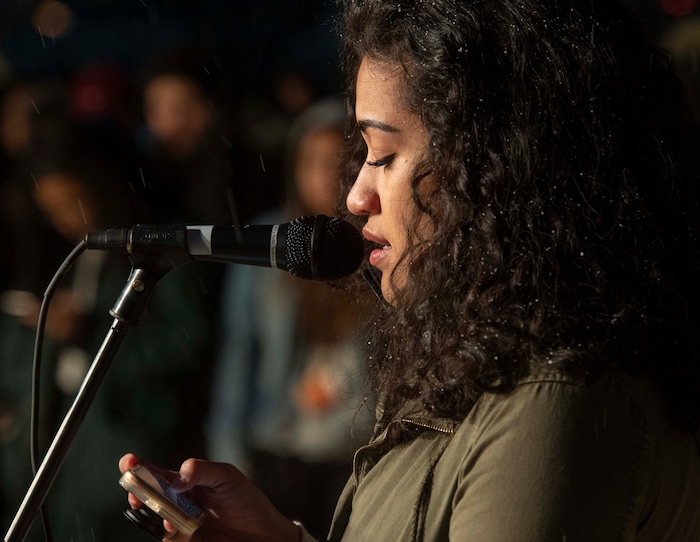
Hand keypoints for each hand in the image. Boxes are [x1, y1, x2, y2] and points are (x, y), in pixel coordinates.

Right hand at [119, 453, 300, 541]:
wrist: (263, 533)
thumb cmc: (247, 500)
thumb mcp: (227, 477)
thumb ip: (201, 471)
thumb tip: (176, 477)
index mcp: (187, 480)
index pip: (158, 472)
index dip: (139, 467)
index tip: (128, 463)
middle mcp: (179, 500)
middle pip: (149, 494)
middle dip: (137, 491)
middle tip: (136, 493)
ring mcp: (181, 522)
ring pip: (156, 517)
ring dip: (156, 515)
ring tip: (169, 517)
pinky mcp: (186, 541)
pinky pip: (169, 538)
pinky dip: (169, 532)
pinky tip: (176, 528)